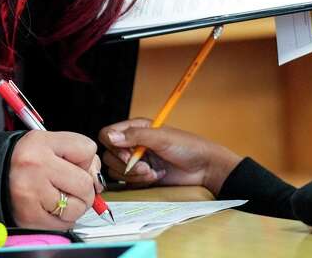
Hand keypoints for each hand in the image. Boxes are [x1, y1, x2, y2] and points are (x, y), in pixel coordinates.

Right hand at [8, 131, 103, 228]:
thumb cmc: (24, 160)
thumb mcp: (48, 143)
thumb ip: (76, 154)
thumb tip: (97, 180)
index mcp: (41, 142)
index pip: (87, 150)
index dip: (86, 160)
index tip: (75, 163)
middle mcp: (36, 166)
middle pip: (85, 183)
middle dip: (84, 187)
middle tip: (70, 185)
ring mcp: (32, 193)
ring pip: (77, 207)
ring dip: (75, 206)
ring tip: (59, 196)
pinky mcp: (29, 216)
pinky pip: (64, 223)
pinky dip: (63, 218)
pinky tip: (50, 207)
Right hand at [99, 118, 241, 196]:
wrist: (203, 169)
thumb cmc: (188, 147)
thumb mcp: (162, 137)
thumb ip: (135, 136)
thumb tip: (111, 137)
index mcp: (136, 129)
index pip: (108, 135)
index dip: (113, 146)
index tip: (128, 155)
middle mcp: (133, 144)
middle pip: (109, 156)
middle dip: (126, 165)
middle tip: (145, 166)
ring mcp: (136, 161)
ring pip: (116, 171)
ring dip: (134, 175)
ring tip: (153, 172)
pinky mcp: (141, 177)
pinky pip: (126, 183)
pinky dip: (139, 182)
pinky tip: (156, 177)